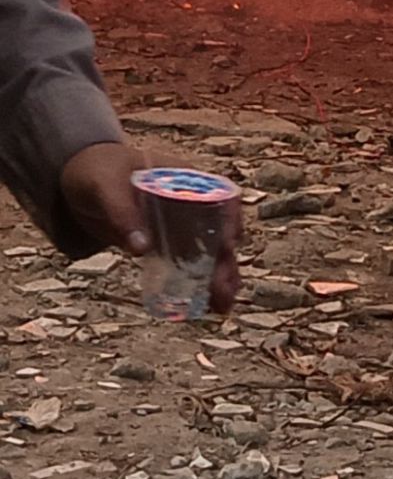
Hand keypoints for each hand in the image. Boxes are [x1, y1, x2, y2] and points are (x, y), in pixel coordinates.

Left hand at [60, 143, 240, 312]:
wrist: (77, 181)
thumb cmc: (96, 172)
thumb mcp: (104, 186)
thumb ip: (122, 213)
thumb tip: (142, 249)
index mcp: (183, 175)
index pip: (219, 194)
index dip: (230, 219)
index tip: (229, 244)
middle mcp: (189, 199)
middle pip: (217, 229)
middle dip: (225, 260)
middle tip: (223, 292)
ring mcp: (177, 222)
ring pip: (207, 249)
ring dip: (217, 276)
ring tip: (221, 306)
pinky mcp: (163, 242)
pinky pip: (185, 262)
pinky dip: (195, 281)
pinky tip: (201, 304)